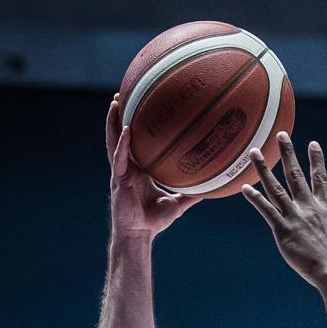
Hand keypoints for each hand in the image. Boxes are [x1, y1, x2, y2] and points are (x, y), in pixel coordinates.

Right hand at [105, 96, 200, 237]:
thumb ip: (192, 194)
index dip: (135, 125)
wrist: (140, 234)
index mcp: (138, 169)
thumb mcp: (178, 203)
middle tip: (123, 93)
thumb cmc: (155, 219)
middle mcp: (127, 166)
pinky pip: (119, 158)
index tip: (139, 106)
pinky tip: (127, 130)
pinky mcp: (117, 180)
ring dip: (113, 121)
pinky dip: (123, 144)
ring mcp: (120, 171)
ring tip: (116, 102)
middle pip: (120, 135)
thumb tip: (213, 188)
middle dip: (119, 114)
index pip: (135, 142)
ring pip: (114, 141)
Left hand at [243, 133, 326, 284]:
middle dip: (288, 154)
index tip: (313, 144)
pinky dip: (256, 199)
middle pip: (295, 175)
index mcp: (325, 207)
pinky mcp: (284, 231)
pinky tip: (245, 188)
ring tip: (254, 152)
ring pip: (276, 188)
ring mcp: (295, 218)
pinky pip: (267, 211)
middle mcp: (309, 207)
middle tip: (281, 135)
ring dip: (264, 169)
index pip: (320, 178)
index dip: (316, 160)